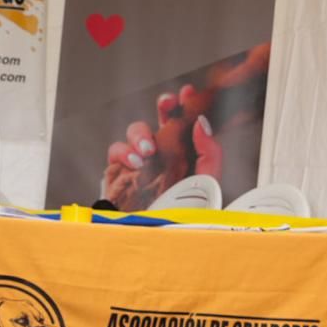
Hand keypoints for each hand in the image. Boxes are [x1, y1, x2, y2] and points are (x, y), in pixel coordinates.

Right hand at [102, 85, 222, 208]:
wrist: (164, 233)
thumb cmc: (188, 211)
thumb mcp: (208, 180)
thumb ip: (210, 152)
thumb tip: (202, 123)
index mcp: (183, 153)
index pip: (183, 123)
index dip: (183, 105)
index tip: (187, 92)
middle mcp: (161, 154)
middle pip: (158, 120)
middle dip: (162, 106)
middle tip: (167, 102)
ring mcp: (139, 161)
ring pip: (135, 131)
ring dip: (141, 133)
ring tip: (149, 150)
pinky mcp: (119, 172)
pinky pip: (116, 151)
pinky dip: (123, 151)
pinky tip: (135, 161)